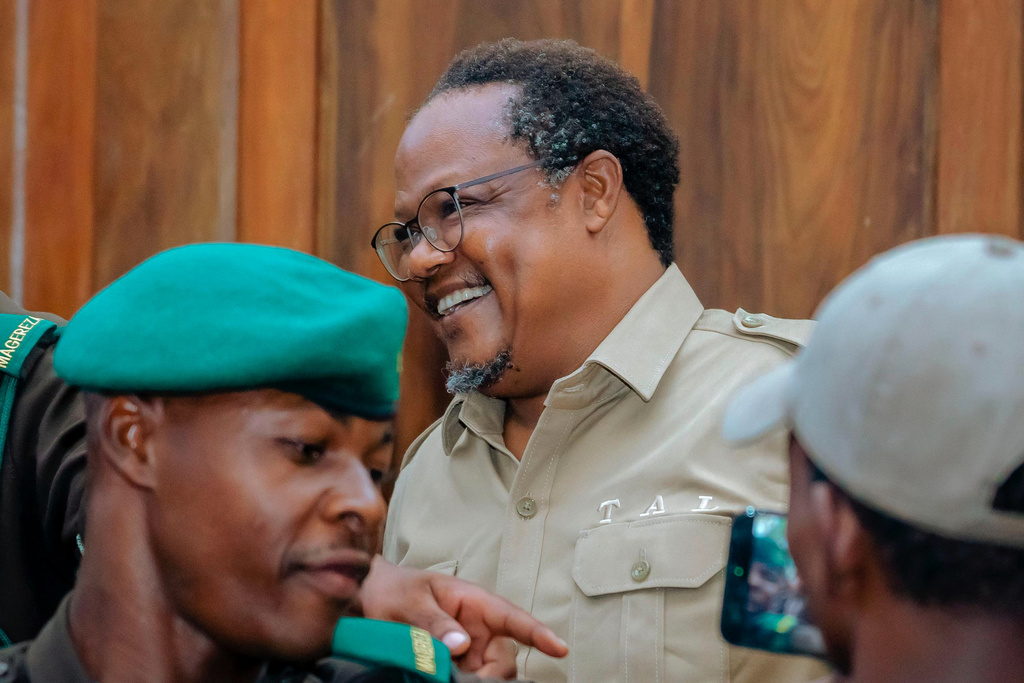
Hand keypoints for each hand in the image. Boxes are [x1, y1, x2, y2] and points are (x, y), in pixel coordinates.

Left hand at [359, 557, 567, 672]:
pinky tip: (444, 678)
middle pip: (503, 657)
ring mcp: (468, 646)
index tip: (559, 649)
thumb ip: (434, 624)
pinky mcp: (456, 663)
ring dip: (475, 680)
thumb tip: (461, 644)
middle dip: (493, 674)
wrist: (366, 598)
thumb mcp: (409, 603)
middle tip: (463, 680)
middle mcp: (477, 625)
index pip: (512, 617)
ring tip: (442, 674)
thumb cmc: (392, 590)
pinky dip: (462, 682)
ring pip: (488, 672)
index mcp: (472, 601)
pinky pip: (469, 678)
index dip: (538, 633)